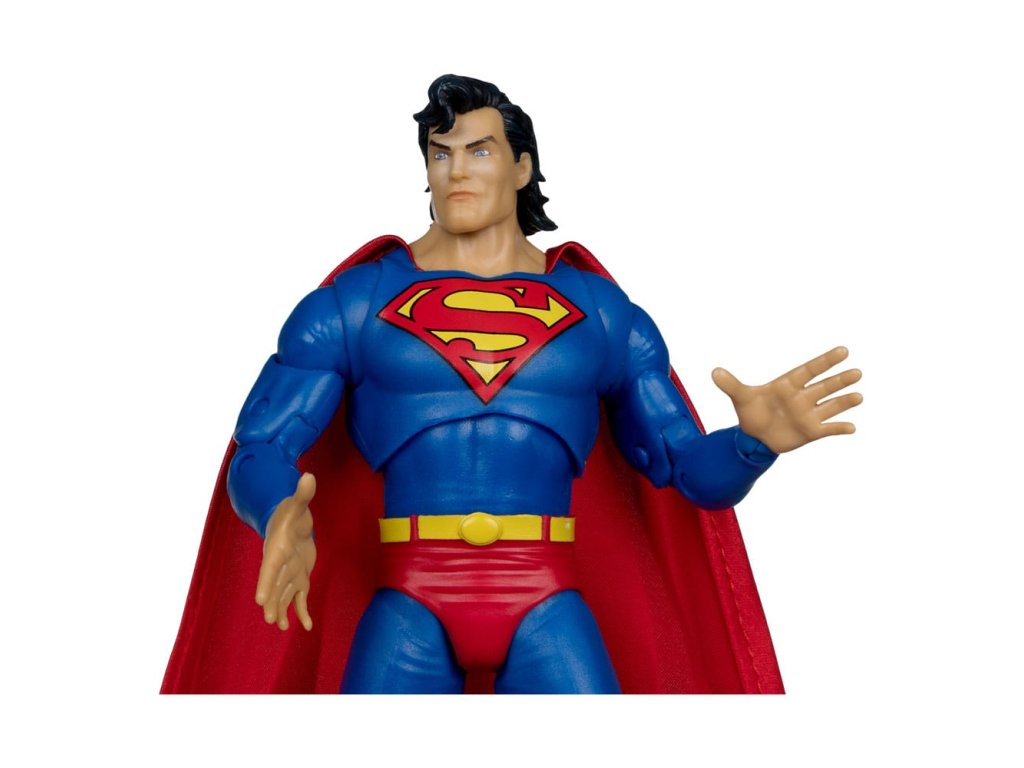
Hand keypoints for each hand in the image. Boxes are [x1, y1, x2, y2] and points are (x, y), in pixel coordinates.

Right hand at [255, 473, 316, 630]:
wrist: (289, 522)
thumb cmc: (291, 513)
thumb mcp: (297, 503)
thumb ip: (303, 494)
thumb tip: (309, 476)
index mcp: (278, 549)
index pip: (270, 568)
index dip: (266, 583)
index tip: (260, 600)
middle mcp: (281, 564)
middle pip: (275, 586)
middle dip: (273, 603)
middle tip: (270, 619)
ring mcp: (290, 573)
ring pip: (285, 595)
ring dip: (283, 610)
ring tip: (282, 626)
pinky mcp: (300, 577)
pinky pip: (300, 598)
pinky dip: (302, 612)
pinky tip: (305, 626)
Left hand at [712, 346, 862, 453]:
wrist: (754, 437)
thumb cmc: (751, 413)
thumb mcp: (741, 398)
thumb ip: (731, 385)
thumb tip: (713, 372)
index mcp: (788, 385)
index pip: (810, 370)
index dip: (826, 361)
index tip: (843, 350)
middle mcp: (803, 397)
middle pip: (825, 386)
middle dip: (840, 380)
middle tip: (857, 372)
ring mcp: (809, 414)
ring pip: (831, 406)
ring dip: (845, 402)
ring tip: (859, 396)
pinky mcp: (811, 431)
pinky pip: (829, 429)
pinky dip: (840, 428)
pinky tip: (852, 427)